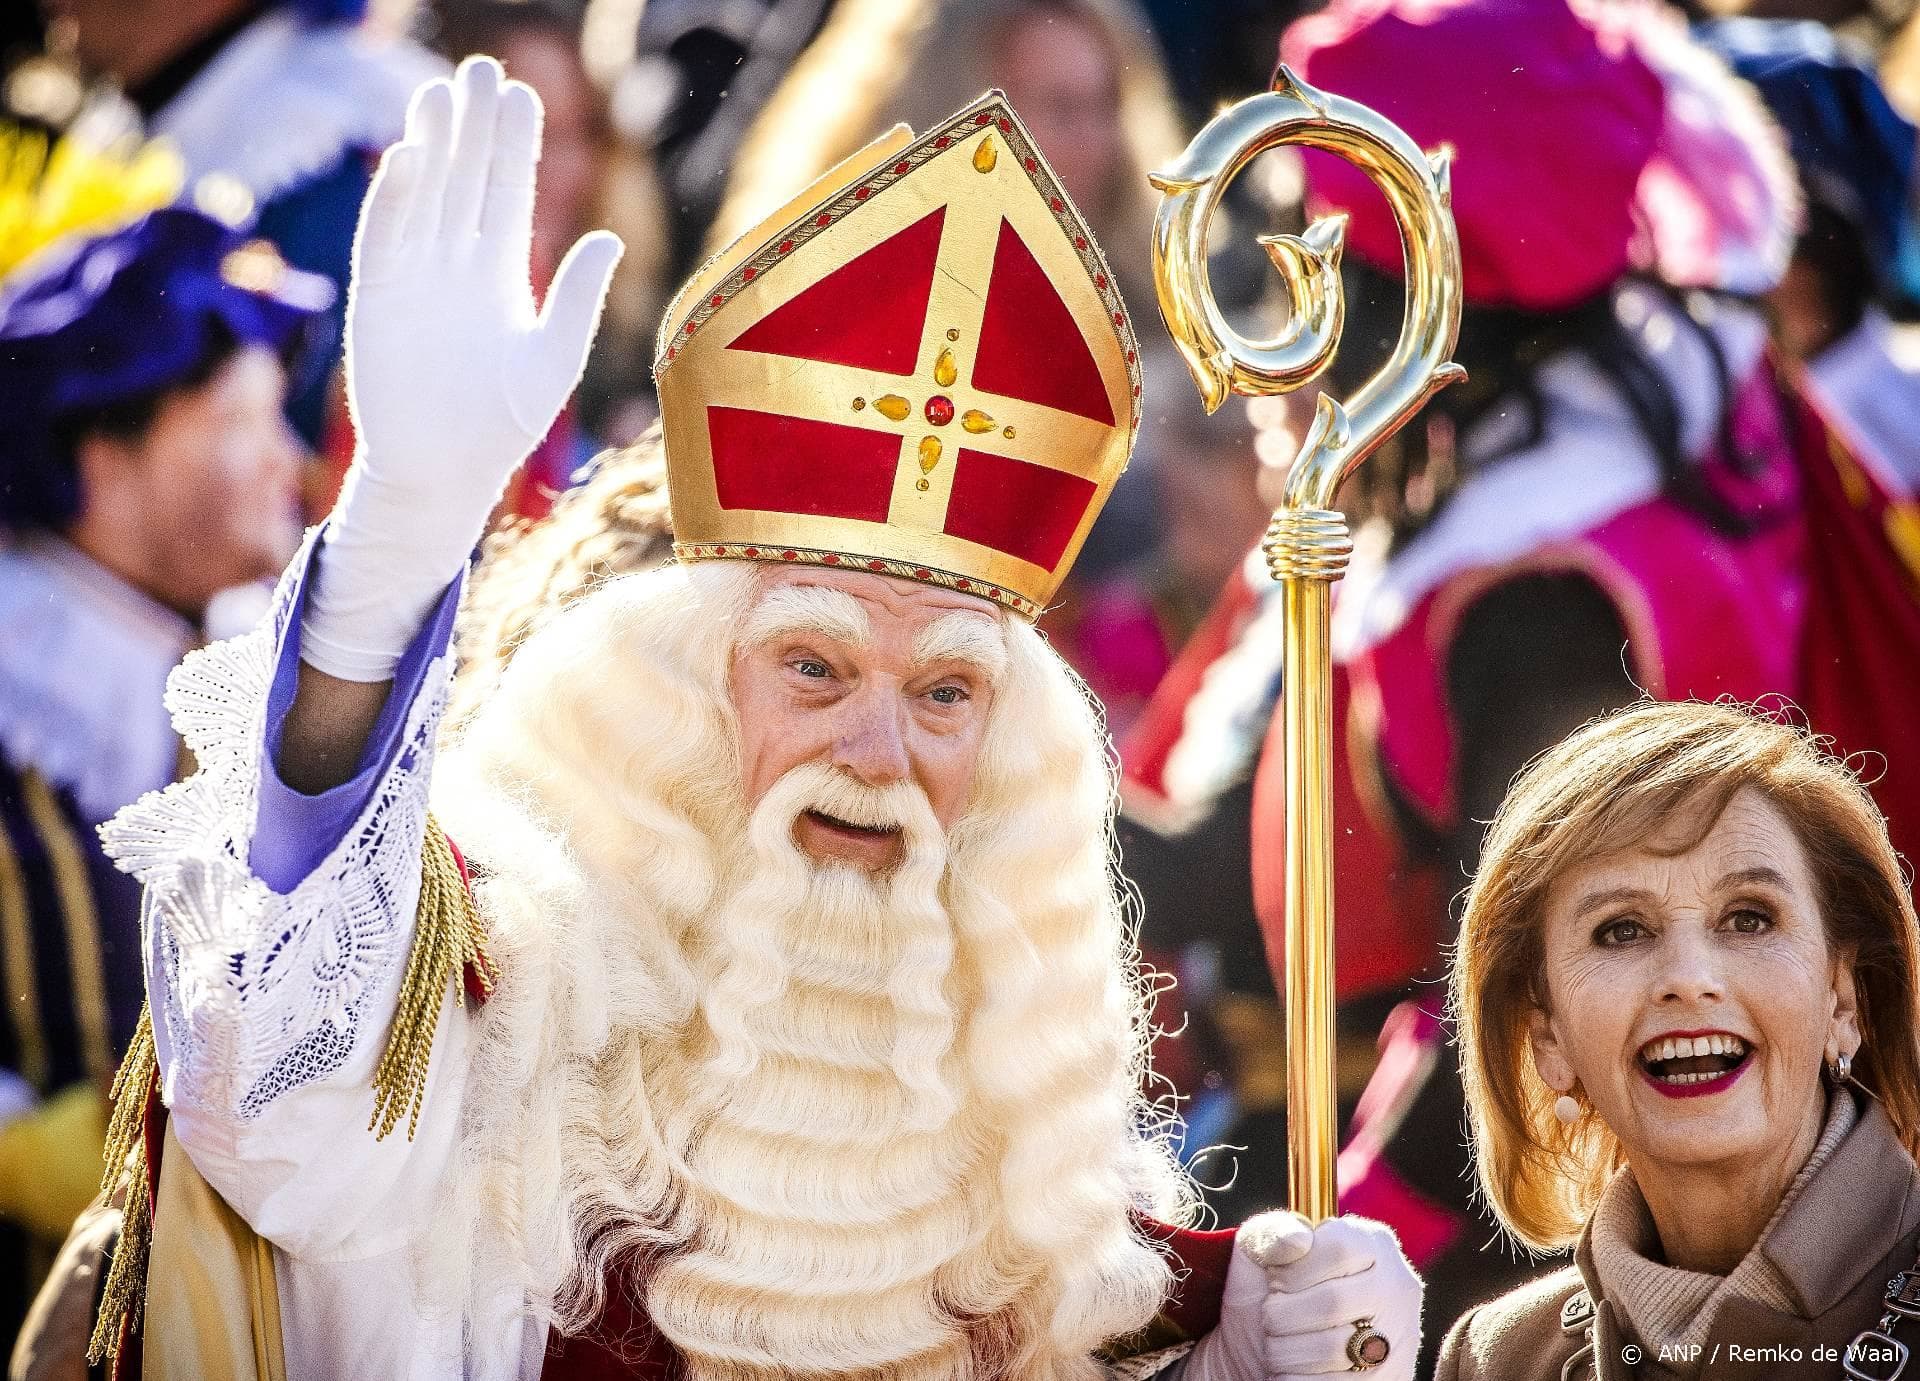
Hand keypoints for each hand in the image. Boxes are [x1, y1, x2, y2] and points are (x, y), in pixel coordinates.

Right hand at [303, 55, 621, 679]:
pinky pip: (384, 238)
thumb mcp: (553, 361)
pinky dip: (395, 200)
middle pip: (467, 181)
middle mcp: (456, 266)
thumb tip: (610, 238)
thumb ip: (578, 300)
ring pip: (425, 197)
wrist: (442, 472)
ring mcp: (413, 278)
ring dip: (434, 148)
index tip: (524, 93)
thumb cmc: (500, 424)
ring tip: (442, 93)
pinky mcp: (377, 300)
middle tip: (484, 69)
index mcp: (503, 275)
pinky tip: (409, 158)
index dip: (514, 146)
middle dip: (474, 127)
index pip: (509, 194)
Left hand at [1184, 1211, 1420, 1380]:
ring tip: (1277, 1347)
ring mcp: (1398, 1337)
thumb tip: (1298, 1241)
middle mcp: (1396, 1288)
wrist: (1265, 1351)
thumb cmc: (1269, 1294)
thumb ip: (1273, 1233)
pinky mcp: (1391, 1378)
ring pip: (1335, 1349)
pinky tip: (1288, 1372)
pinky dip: (1298, 1380)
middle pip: (1333, 1301)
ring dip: (1287, 1352)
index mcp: (1371, 1244)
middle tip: (1270, 1318)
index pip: (1338, 1248)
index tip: (1275, 1282)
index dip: (1293, 1269)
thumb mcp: (1261, 1252)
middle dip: (1282, 1315)